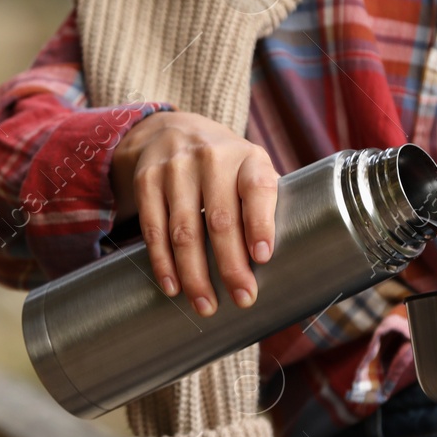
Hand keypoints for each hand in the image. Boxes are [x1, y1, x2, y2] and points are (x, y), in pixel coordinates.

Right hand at [111, 111, 278, 315]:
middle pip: (220, 220)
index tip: (262, 258)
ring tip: (206, 305)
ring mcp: (175, 169)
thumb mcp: (249, 168)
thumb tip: (288, 260)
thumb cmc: (224, 165)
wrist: (170, 130)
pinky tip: (173, 286)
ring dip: (195, 274)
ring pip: (184, 231)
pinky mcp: (147, 182)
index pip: (257, 189)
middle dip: (231, 266)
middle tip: (242, 298)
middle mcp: (211, 158)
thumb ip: (265, 204)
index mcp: (247, 157)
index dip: (260, 224)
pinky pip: (154, 230)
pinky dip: (163, 263)